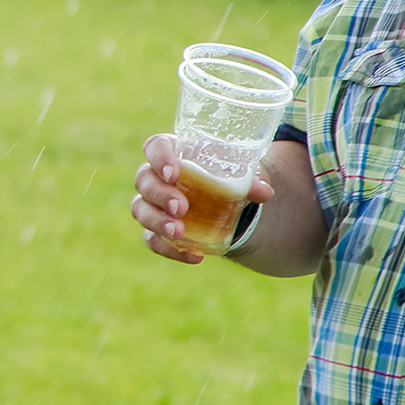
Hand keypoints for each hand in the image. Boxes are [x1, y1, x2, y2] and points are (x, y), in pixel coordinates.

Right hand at [131, 133, 272, 264]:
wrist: (222, 203)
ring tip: (179, 232)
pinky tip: (194, 257)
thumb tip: (265, 192)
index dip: (159, 158)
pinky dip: (169, 250)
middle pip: (144, 180)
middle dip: (160, 195)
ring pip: (140, 210)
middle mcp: (155, 176)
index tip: (173, 173)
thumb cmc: (224, 176)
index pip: (156, 147)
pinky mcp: (155, 230)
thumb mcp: (239, 174)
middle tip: (181, 207)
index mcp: (173, 153)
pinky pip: (151, 240)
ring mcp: (151, 204)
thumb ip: (251, 181)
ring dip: (157, 221)